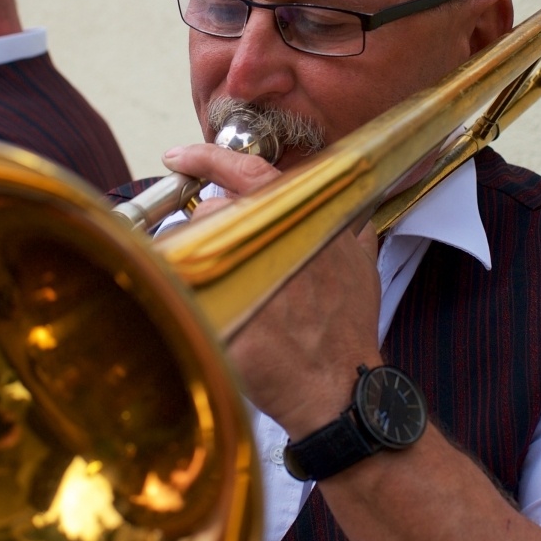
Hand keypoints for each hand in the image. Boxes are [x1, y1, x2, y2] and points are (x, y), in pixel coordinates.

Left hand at [162, 144, 382, 436]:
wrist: (341, 385)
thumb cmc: (348, 326)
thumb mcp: (362, 261)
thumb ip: (347, 224)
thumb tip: (346, 206)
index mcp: (303, 215)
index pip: (247, 168)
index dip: (207, 156)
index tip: (178, 155)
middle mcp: (273, 234)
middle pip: (211, 211)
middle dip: (211, 236)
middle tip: (222, 264)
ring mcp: (245, 269)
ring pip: (195, 247)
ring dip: (201, 266)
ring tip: (223, 295)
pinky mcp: (223, 308)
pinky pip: (184, 286)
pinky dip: (190, 296)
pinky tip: (209, 314)